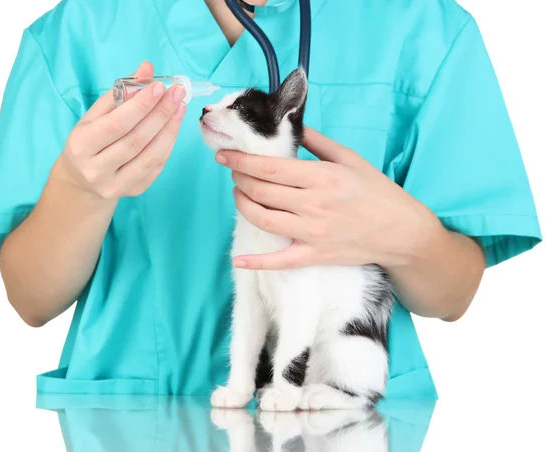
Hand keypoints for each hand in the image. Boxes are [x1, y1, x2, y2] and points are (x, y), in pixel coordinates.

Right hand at [57, 61, 186, 199]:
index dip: (141, 105)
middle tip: (178, 94)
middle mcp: (96, 169)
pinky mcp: (133, 192)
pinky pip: (156, 167)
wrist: (82, 180)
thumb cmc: (91, 139)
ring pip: (150, 156)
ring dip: (169, 129)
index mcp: (82, 145)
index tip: (160, 87)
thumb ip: (121, 92)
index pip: (117, 124)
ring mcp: (115, 185)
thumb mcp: (96, 115)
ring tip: (180, 108)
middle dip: (160, 114)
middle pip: (136, 140)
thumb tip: (147, 68)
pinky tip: (174, 127)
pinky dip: (168, 145)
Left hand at [216, 127, 439, 269]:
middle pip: (262, 191)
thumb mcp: (351, 158)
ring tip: (239, 195)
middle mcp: (313, 205)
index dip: (241, 161)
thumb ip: (318, 143)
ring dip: (243, 206)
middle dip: (239, 179)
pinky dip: (257, 262)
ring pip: (263, 220)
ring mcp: (313, 233)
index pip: (269, 168)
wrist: (401, 231)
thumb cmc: (377, 192)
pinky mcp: (315, 255)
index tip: (224, 155)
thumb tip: (292, 128)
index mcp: (321, 177)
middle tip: (234, 172)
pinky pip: (280, 261)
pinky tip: (238, 259)